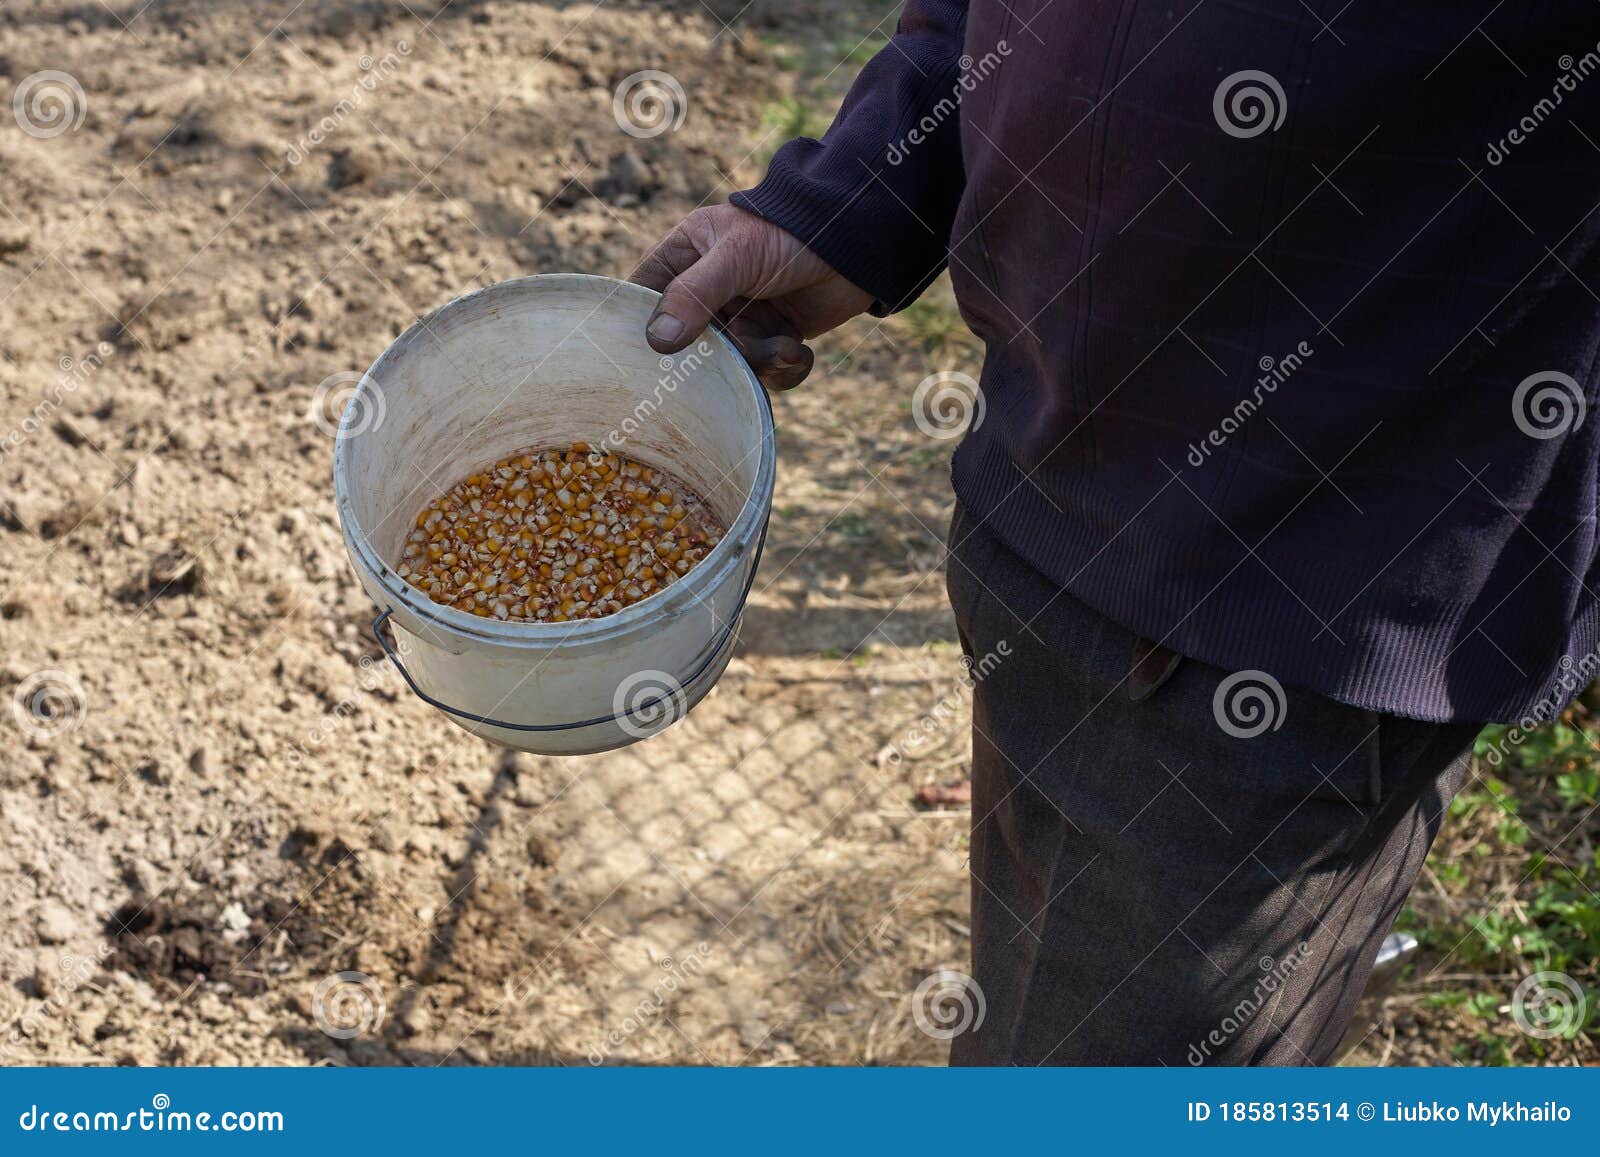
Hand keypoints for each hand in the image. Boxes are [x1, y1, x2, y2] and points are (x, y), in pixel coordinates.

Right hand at [630, 203, 873, 389]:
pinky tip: (800, 349)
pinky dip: (785, 368)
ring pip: (728, 365)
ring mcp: (739, 318)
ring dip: (759, 363)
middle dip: (718, 358)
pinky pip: (764, 374)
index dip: (640, 328)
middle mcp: (707, 292)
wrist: (858, 243)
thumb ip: (694, 294)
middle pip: (687, 345)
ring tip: (785, 345)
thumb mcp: (735, 257)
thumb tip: (657, 341)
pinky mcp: (772, 340)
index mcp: (684, 257)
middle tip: (739, 354)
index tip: (646, 360)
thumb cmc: (789, 233)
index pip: (643, 296)